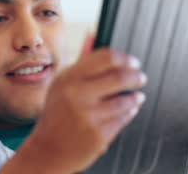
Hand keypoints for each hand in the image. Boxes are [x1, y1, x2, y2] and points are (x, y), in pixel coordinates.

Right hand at [27, 35, 146, 172]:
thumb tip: (99, 39)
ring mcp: (88, 116)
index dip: (124, 58)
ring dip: (135, 96)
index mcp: (67, 78)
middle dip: (136, 76)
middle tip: (140, 77)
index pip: (105, 57)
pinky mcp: (99, 134)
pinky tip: (127, 110)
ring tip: (135, 96)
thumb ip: (81, 66)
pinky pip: (124, 118)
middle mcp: (77, 94)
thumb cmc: (56, 114)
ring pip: (127, 99)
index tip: (132, 62)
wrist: (47, 149)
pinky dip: (130, 112)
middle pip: (120, 76)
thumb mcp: (61, 85)